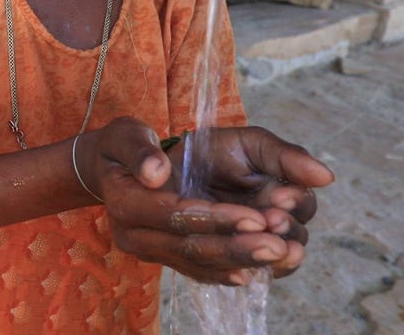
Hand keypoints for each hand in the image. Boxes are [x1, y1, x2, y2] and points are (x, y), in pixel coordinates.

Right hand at [78, 118, 328, 285]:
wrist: (114, 170)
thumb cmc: (127, 146)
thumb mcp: (129, 132)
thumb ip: (142, 148)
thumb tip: (157, 171)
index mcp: (125, 202)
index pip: (174, 215)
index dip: (217, 218)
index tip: (258, 216)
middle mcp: (136, 236)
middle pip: (192, 248)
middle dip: (240, 247)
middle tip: (282, 244)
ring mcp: (153, 252)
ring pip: (204, 263)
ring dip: (247, 259)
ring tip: (288, 252)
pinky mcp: (170, 258)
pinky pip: (204, 271)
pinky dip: (236, 269)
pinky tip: (267, 268)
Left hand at [162, 126, 334, 278]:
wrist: (165, 166)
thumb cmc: (212, 152)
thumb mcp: (250, 144)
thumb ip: (286, 157)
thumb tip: (327, 177)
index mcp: (282, 197)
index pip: (303, 207)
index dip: (296, 203)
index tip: (283, 196)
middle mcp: (269, 227)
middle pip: (291, 238)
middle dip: (284, 230)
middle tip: (272, 219)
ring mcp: (245, 246)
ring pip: (266, 262)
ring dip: (264, 253)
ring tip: (261, 242)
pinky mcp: (217, 263)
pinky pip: (232, 275)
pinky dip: (236, 273)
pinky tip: (241, 273)